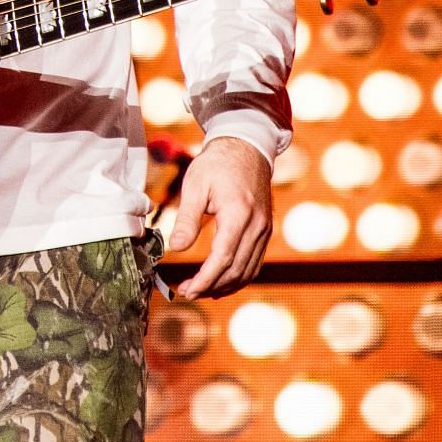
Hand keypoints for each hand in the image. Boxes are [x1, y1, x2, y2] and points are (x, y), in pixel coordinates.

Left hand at [165, 136, 273, 298]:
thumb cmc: (217, 165)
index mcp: (239, 214)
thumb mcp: (195, 186)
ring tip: (200, 290)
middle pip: (236, 269)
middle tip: (186, 292)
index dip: (204, 279)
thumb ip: (187, 219)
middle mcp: (257, 226)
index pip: (222, 258)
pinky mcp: (265, 231)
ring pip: (248, 271)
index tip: (186, 289)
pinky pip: (254, 262)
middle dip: (211, 286)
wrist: (246, 149)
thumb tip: (176, 249)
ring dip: (225, 286)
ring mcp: (264, 230)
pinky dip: (238, 277)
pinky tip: (221, 282)